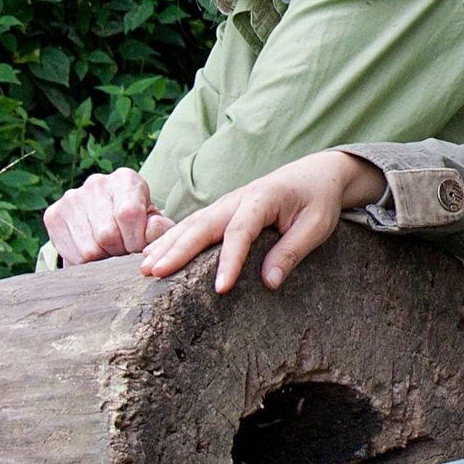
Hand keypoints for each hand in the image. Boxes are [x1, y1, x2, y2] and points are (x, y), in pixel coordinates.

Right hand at [43, 168, 175, 264]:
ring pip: (87, 248)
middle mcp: (96, 183)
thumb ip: (160, 230)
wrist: (110, 216)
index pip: (128, 215)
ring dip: (101, 260)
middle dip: (119, 252)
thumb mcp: (155, 224)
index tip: (137, 249)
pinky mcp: (53, 214)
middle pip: (106, 235)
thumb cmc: (139, 223)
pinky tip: (93, 253)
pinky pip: (69, 253)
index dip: (135, 241)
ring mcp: (71, 198)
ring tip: (109, 252)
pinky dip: (83, 262)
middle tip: (123, 253)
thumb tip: (150, 233)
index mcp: (126, 180)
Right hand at [139, 150, 385, 290]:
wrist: (317, 174)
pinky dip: (172, 239)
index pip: (240, 232)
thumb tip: (269, 284)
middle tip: (155, 274)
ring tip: (145, 268)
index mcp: (262, 199)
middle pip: (203, 225)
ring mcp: (227, 203)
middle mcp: (238, 199)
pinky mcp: (223, 211)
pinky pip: (194, 225)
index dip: (229, 261)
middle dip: (177, 250)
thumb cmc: (318, 200)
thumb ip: (292, 252)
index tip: (219, 289)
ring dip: (167, 245)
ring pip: (192, 224)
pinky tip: (154, 255)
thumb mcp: (316, 227)